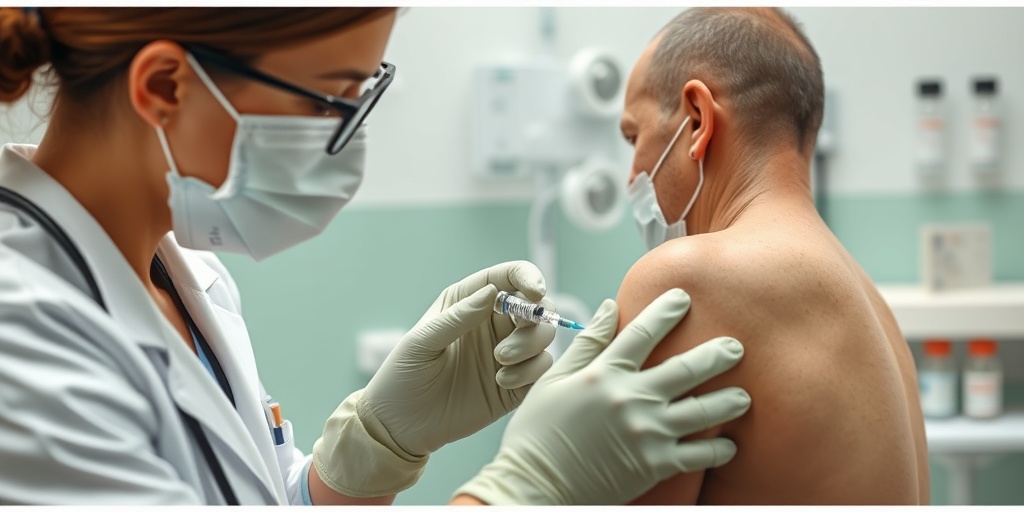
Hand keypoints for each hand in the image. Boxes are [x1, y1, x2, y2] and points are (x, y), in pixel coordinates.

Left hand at [312, 261, 555, 496]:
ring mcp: (508, 354)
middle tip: (513, 335)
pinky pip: (542, 368)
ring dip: (530, 345)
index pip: (508, 278)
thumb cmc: (403, 377)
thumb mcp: (422, 342)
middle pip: (536, 305)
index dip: (527, 278)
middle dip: (535, 316)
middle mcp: (493, 324)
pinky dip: (530, 372)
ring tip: (499, 362)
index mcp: (468, 302)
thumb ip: (458, 317)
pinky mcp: (516, 383)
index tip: (533, 293)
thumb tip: (493, 292)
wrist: (401, 427)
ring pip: (544, 336)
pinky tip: (501, 382)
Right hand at [454, 289, 751, 504]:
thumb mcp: (555, 380)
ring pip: (703, 410)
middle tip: (736, 346)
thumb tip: (610, 307)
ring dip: (730, 400)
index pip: (643, 332)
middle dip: (718, 354)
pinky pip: (699, 454)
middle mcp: (631, 399)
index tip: (684, 298)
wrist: (534, 485)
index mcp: (604, 375)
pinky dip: (719, 449)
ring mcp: (646, 432)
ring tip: (743, 396)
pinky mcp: (655, 464)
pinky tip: (729, 444)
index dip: (667, 310)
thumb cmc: (537, 434)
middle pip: (687, 368)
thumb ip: (588, 343)